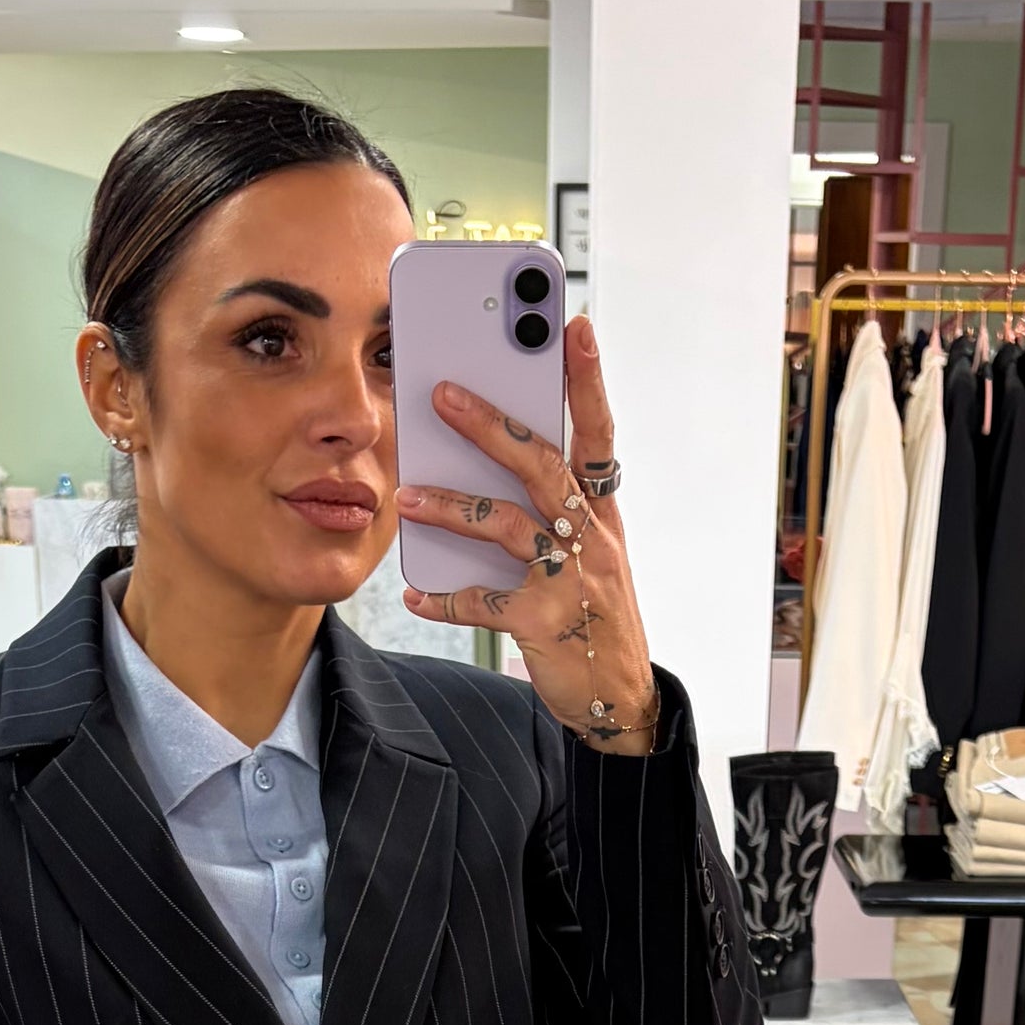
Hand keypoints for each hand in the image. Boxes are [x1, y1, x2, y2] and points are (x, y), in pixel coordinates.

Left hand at [397, 313, 658, 754]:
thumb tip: (492, 454)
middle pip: (542, 466)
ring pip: (507, 526)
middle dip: (492, 426)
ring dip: (452, 507)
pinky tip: (415, 594)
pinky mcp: (545, 623)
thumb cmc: (593, 614)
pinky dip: (445, 598)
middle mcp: (592, 538)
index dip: (588, 381)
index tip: (575, 327)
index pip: (598, 434)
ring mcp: (571, 580)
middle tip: (444, 394)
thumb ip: (552, 506)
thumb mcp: (589, 552)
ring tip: (407, 495)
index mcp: (600, 514)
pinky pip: (485, 602)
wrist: (618, 697)